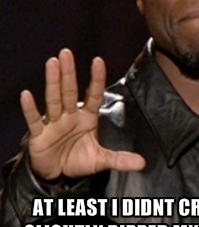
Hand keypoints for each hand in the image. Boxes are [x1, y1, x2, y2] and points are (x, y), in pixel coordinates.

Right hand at [20, 49, 145, 180]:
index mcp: (87, 117)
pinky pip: (35, 120)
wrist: (56, 173)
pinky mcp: (39, 135)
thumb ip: (119, 159)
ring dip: (53, 82)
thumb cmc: (78, 160)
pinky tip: (27, 95)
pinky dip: (31, 109)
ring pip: (54, 99)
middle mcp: (70, 116)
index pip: (93, 95)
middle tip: (67, 52)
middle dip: (69, 73)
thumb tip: (142, 163)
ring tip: (53, 63)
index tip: (98, 61)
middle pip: (70, 91)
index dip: (96, 79)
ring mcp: (54, 123)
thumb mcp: (101, 160)